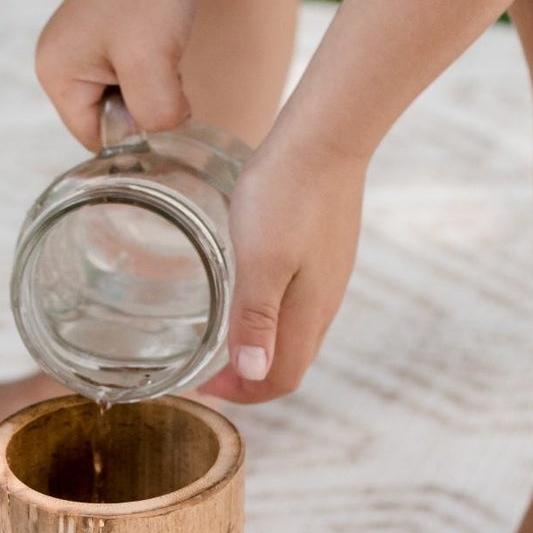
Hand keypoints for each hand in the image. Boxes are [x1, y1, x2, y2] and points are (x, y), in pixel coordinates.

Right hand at [35, 0, 202, 149]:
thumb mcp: (151, 61)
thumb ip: (154, 113)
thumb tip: (165, 133)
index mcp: (55, 74)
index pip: (96, 140)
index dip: (134, 133)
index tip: (160, 96)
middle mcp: (60, 63)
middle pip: (112, 121)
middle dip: (145, 106)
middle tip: (165, 66)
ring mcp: (84, 48)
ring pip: (130, 98)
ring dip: (156, 85)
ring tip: (165, 48)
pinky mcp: (109, 35)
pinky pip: (137, 74)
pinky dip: (158, 67)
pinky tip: (166, 41)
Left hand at [205, 122, 367, 402]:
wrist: (327, 137)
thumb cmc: (288, 195)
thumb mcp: (262, 260)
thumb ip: (257, 317)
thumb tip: (254, 375)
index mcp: (308, 313)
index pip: (282, 378)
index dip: (244, 394)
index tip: (203, 387)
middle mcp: (324, 303)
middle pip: (291, 362)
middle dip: (251, 379)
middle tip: (208, 374)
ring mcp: (329, 277)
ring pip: (297, 334)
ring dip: (261, 348)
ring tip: (223, 341)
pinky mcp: (326, 252)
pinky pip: (301, 304)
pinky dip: (272, 319)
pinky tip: (249, 296)